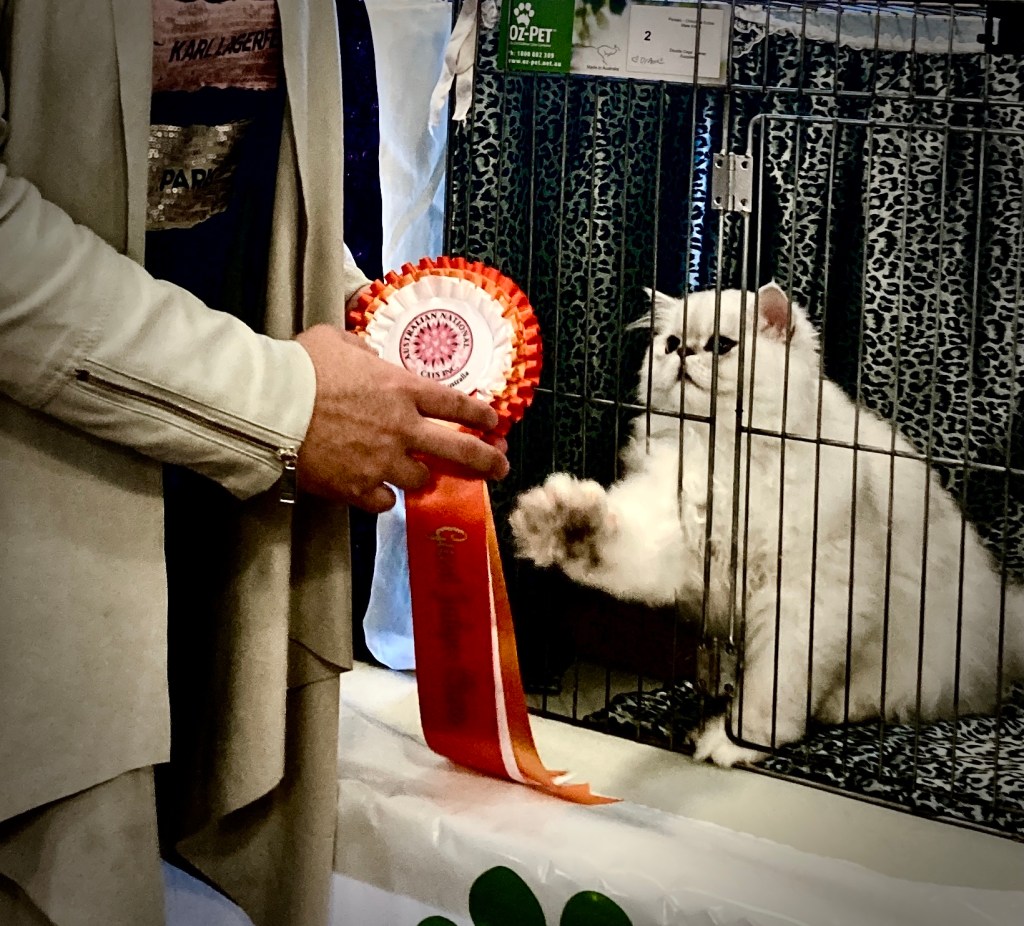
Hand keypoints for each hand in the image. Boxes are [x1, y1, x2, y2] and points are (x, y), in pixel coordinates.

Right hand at [295, 324, 509, 511]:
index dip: (480, 416)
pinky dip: (383, 498)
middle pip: (458, 450)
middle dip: (486, 461)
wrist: (270, 407)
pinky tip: (378, 493)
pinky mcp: (358, 488)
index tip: (494, 424)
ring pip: (422, 480)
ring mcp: (383, 462)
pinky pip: (384, 502)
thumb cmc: (302, 366)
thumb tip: (369, 358)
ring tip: (423, 478)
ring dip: (424, 478)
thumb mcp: (337, 341)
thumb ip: (362, 352)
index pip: (455, 404)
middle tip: (501, 468)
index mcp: (403, 389)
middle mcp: (403, 428)